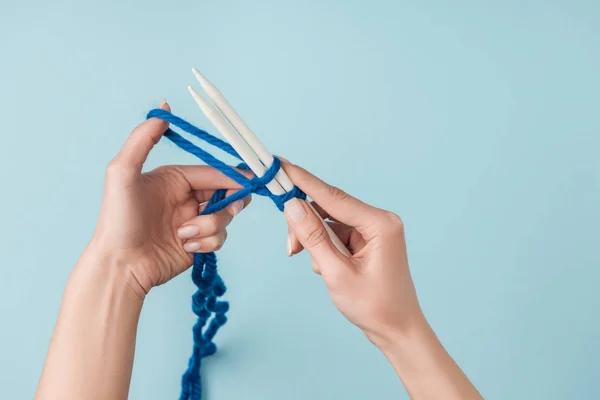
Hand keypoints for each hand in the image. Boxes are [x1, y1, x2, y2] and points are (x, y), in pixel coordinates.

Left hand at [89, 100, 250, 298]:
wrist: (120, 265)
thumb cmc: (118, 219)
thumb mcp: (123, 172)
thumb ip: (143, 138)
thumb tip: (163, 108)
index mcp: (174, 179)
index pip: (211, 173)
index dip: (232, 176)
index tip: (250, 180)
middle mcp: (186, 199)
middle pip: (224, 194)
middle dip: (229, 202)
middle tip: (232, 207)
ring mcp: (193, 222)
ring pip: (225, 218)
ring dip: (210, 227)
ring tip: (185, 233)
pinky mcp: (197, 243)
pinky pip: (219, 238)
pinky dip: (206, 242)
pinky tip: (185, 246)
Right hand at [282, 160, 421, 345]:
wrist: (397, 331)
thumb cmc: (375, 306)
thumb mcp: (337, 273)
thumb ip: (313, 238)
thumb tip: (292, 206)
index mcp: (380, 224)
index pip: (333, 196)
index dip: (303, 181)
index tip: (281, 165)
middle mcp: (378, 221)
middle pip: (328, 209)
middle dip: (306, 226)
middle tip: (290, 248)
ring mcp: (372, 231)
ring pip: (328, 224)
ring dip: (315, 243)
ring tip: (320, 269)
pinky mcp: (366, 241)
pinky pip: (335, 235)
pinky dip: (324, 250)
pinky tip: (328, 269)